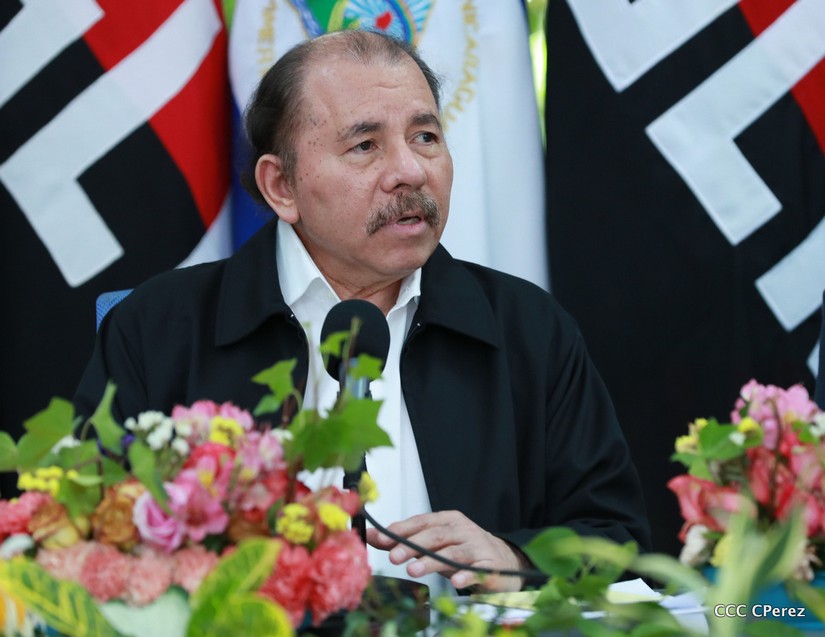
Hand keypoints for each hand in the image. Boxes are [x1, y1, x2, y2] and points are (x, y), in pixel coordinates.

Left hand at [365, 510, 528, 591]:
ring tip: (413, 570)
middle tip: (394, 557)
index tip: (382, 539)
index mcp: (448, 520)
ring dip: (432, 562)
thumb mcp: (433, 543)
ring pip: (452, 553)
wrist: (501, 561)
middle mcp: (463, 529)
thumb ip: (404, 540)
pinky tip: (455, 582)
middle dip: (412, 546)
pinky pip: (476, 571)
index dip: (401, 530)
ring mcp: (477, 547)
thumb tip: (371, 536)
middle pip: (435, 536)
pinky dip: (466, 576)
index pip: (421, 521)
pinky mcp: (490, 566)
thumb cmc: (461, 551)